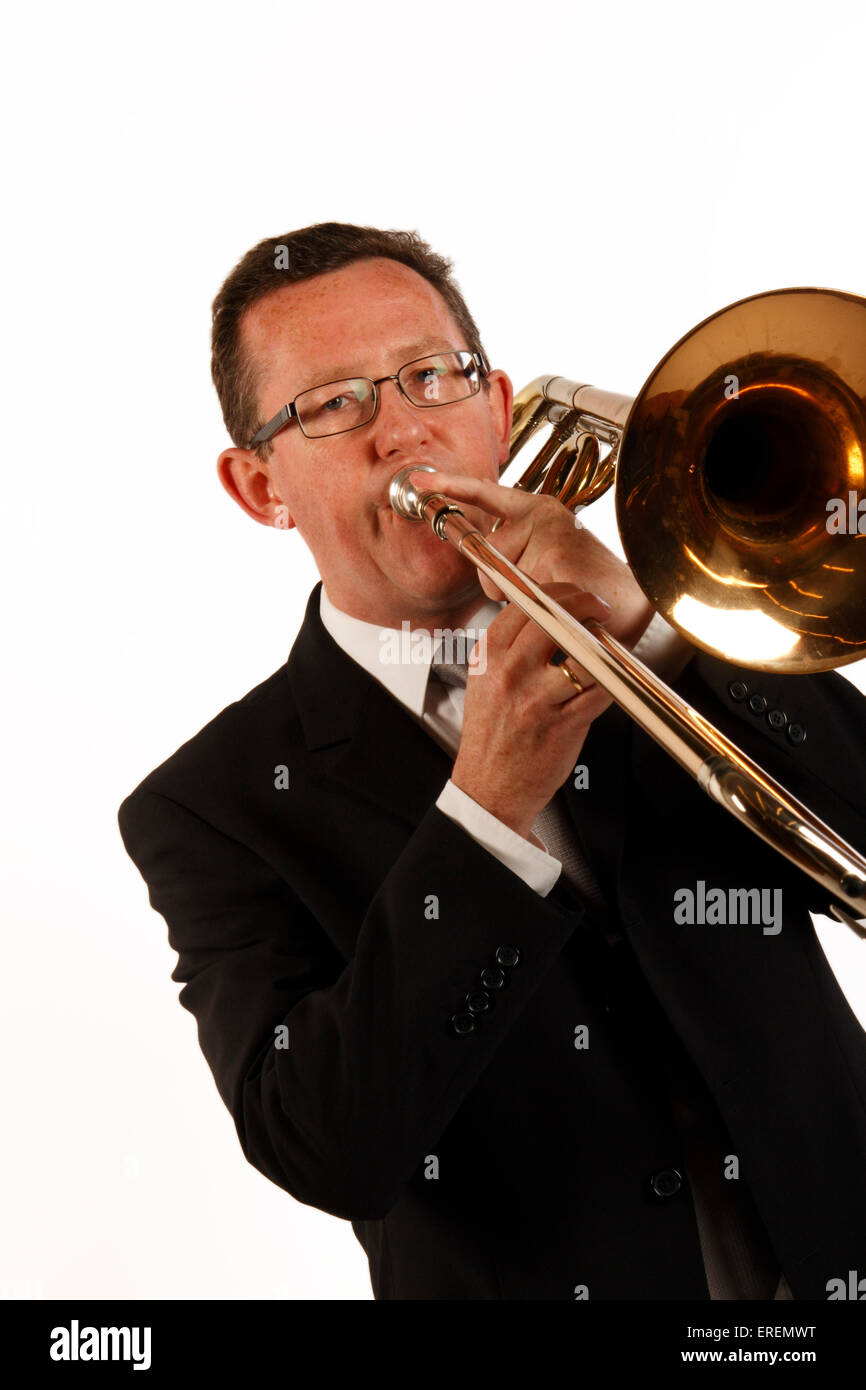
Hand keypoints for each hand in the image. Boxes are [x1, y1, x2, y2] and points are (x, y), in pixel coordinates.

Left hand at [410, 469, 653, 650]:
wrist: (630, 603)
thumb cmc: (586, 587)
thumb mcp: (544, 564)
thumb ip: (512, 561)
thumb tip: (485, 572)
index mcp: (537, 512)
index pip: (486, 495)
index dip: (450, 486)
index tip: (420, 479)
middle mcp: (542, 514)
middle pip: (485, 561)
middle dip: (504, 588)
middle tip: (546, 591)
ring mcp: (549, 531)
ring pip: (499, 583)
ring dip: (522, 602)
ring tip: (560, 597)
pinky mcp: (556, 553)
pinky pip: (520, 595)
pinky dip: (539, 610)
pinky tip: (567, 603)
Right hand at [451, 583, 614, 840]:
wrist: (488, 788)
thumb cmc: (491, 735)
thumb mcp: (484, 681)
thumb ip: (510, 647)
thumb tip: (550, 614)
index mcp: (488, 657)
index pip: (526, 605)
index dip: (560, 593)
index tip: (577, 597)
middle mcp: (509, 674)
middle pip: (555, 619)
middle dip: (586, 606)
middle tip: (601, 612)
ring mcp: (536, 699)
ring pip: (583, 653)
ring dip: (604, 645)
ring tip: (609, 646)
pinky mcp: (563, 725)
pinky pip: (600, 689)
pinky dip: (613, 679)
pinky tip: (613, 677)